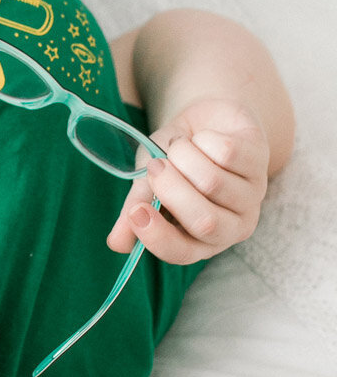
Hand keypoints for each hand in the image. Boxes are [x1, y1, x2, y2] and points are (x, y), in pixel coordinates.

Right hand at [105, 98, 270, 264]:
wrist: (204, 123)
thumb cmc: (175, 159)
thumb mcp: (149, 183)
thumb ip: (135, 210)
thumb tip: (116, 244)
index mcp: (202, 240)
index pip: (183, 253)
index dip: (158, 236)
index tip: (136, 211)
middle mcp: (233, 225)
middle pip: (205, 222)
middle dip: (171, 190)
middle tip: (155, 166)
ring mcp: (252, 195)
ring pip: (213, 183)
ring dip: (184, 156)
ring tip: (178, 147)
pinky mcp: (261, 161)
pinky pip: (227, 153)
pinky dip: (203, 138)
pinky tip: (203, 137)